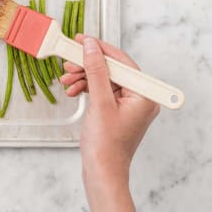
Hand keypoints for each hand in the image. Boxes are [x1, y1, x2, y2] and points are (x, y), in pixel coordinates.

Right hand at [60, 35, 159, 181]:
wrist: (102, 172)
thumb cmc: (106, 146)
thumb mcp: (100, 103)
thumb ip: (96, 71)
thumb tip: (91, 47)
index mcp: (144, 96)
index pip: (122, 62)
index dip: (100, 49)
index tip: (82, 40)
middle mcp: (140, 98)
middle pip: (112, 70)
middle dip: (88, 66)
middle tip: (69, 63)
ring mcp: (128, 105)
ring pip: (103, 79)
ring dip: (84, 77)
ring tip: (67, 80)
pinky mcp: (116, 111)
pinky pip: (101, 91)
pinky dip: (86, 88)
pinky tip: (73, 91)